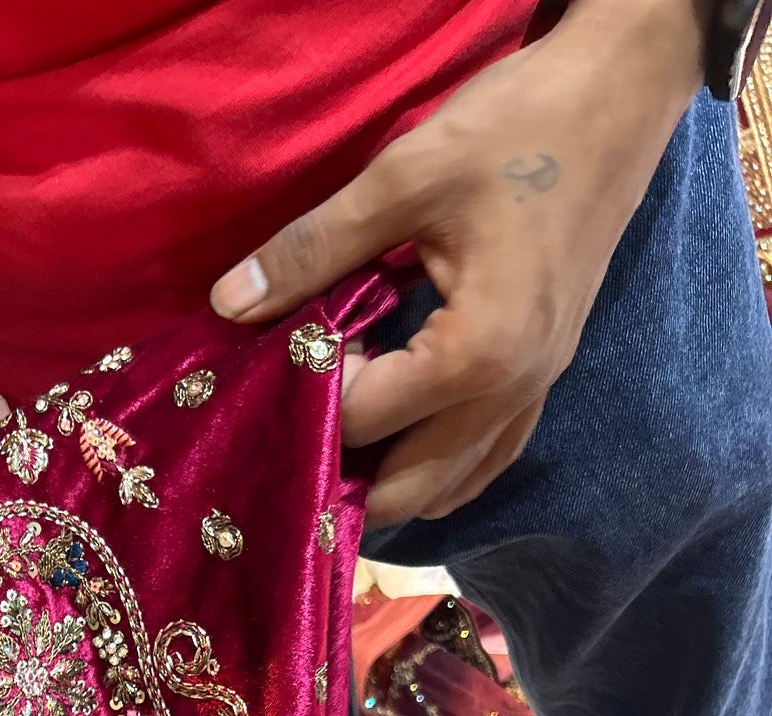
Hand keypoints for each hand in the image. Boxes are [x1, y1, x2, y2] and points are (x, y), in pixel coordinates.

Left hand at [210, 0, 705, 526]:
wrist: (619, 96)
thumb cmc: (518, 127)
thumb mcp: (404, 177)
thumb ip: (314, 250)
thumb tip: (228, 304)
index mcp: (477, 353)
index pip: (362, 420)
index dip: (305, 403)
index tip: (269, 370)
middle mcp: (511, 393)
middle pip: (405, 487)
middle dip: (340, 481)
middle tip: (279, 450)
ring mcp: (536, 391)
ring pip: (449, 484)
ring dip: (386, 484)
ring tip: (325, 455)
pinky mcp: (545, 376)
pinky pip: (487, 456)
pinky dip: (437, 469)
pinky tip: (395, 454)